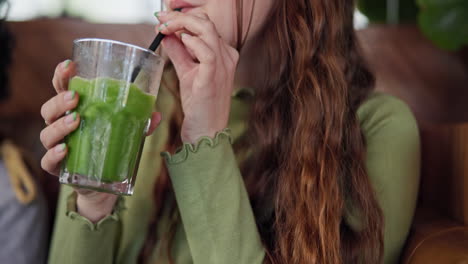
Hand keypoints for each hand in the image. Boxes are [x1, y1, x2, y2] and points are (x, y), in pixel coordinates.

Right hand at [40, 60, 161, 221]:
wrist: (103, 184)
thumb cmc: (110, 148)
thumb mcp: (127, 133)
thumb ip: (140, 124)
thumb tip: (156, 115)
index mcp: (74, 111)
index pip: (62, 89)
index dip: (61, 76)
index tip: (69, 65)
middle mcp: (60, 127)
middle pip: (49, 109)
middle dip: (60, 101)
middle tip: (76, 97)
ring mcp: (56, 147)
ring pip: (47, 133)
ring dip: (59, 125)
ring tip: (76, 120)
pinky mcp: (58, 169)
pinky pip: (48, 161)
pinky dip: (54, 154)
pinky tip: (66, 149)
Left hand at [157, 11, 238, 142]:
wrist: (206, 129)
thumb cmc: (200, 104)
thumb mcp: (187, 72)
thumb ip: (178, 53)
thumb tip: (166, 36)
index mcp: (223, 54)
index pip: (205, 24)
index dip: (183, 17)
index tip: (163, 19)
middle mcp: (226, 56)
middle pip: (206, 22)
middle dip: (180, 16)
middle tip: (161, 20)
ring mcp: (222, 66)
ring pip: (207, 30)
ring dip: (182, 24)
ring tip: (166, 28)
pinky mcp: (213, 77)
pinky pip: (207, 52)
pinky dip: (193, 43)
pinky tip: (181, 41)